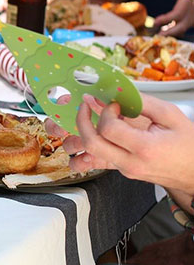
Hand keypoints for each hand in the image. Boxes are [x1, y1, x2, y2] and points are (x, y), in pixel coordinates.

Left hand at [63, 94, 193, 195]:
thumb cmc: (189, 144)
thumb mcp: (170, 115)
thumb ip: (142, 102)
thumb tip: (117, 93)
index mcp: (145, 148)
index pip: (109, 129)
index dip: (106, 111)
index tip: (114, 104)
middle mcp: (131, 162)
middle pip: (91, 144)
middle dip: (82, 121)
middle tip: (85, 107)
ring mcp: (125, 170)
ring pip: (91, 153)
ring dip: (85, 134)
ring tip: (90, 119)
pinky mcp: (122, 171)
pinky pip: (99, 158)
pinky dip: (95, 142)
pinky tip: (101, 131)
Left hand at [154, 0, 193, 36]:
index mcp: (188, 2)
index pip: (176, 14)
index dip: (166, 19)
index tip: (155, 21)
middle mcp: (191, 13)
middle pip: (181, 27)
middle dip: (169, 32)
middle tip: (158, 36)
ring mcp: (193, 19)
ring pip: (182, 28)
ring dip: (171, 32)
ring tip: (160, 34)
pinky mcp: (192, 21)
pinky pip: (183, 27)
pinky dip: (175, 29)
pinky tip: (166, 30)